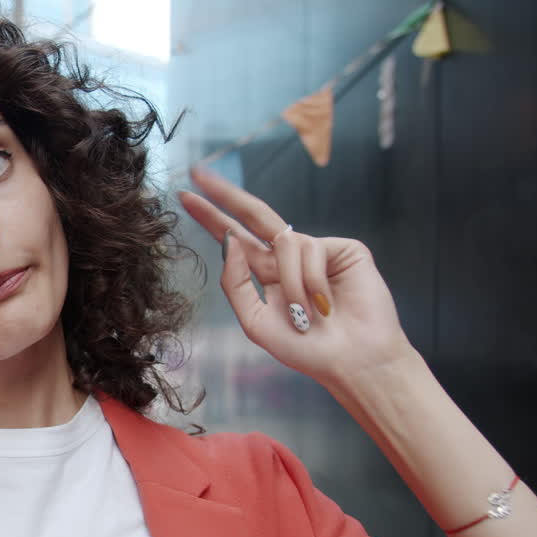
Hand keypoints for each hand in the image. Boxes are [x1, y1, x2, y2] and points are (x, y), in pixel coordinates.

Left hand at [180, 167, 415, 387]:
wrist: (352, 363)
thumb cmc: (306, 350)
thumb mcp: (255, 322)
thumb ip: (237, 283)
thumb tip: (229, 241)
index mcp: (266, 274)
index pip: (235, 239)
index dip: (211, 218)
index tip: (184, 196)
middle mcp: (288, 258)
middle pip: (254, 216)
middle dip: (226, 194)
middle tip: (199, 174)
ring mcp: (316, 251)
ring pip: (285, 241)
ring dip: (291, 282)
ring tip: (305, 314)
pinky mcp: (344, 249)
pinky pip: (312, 248)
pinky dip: (313, 280)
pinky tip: (326, 303)